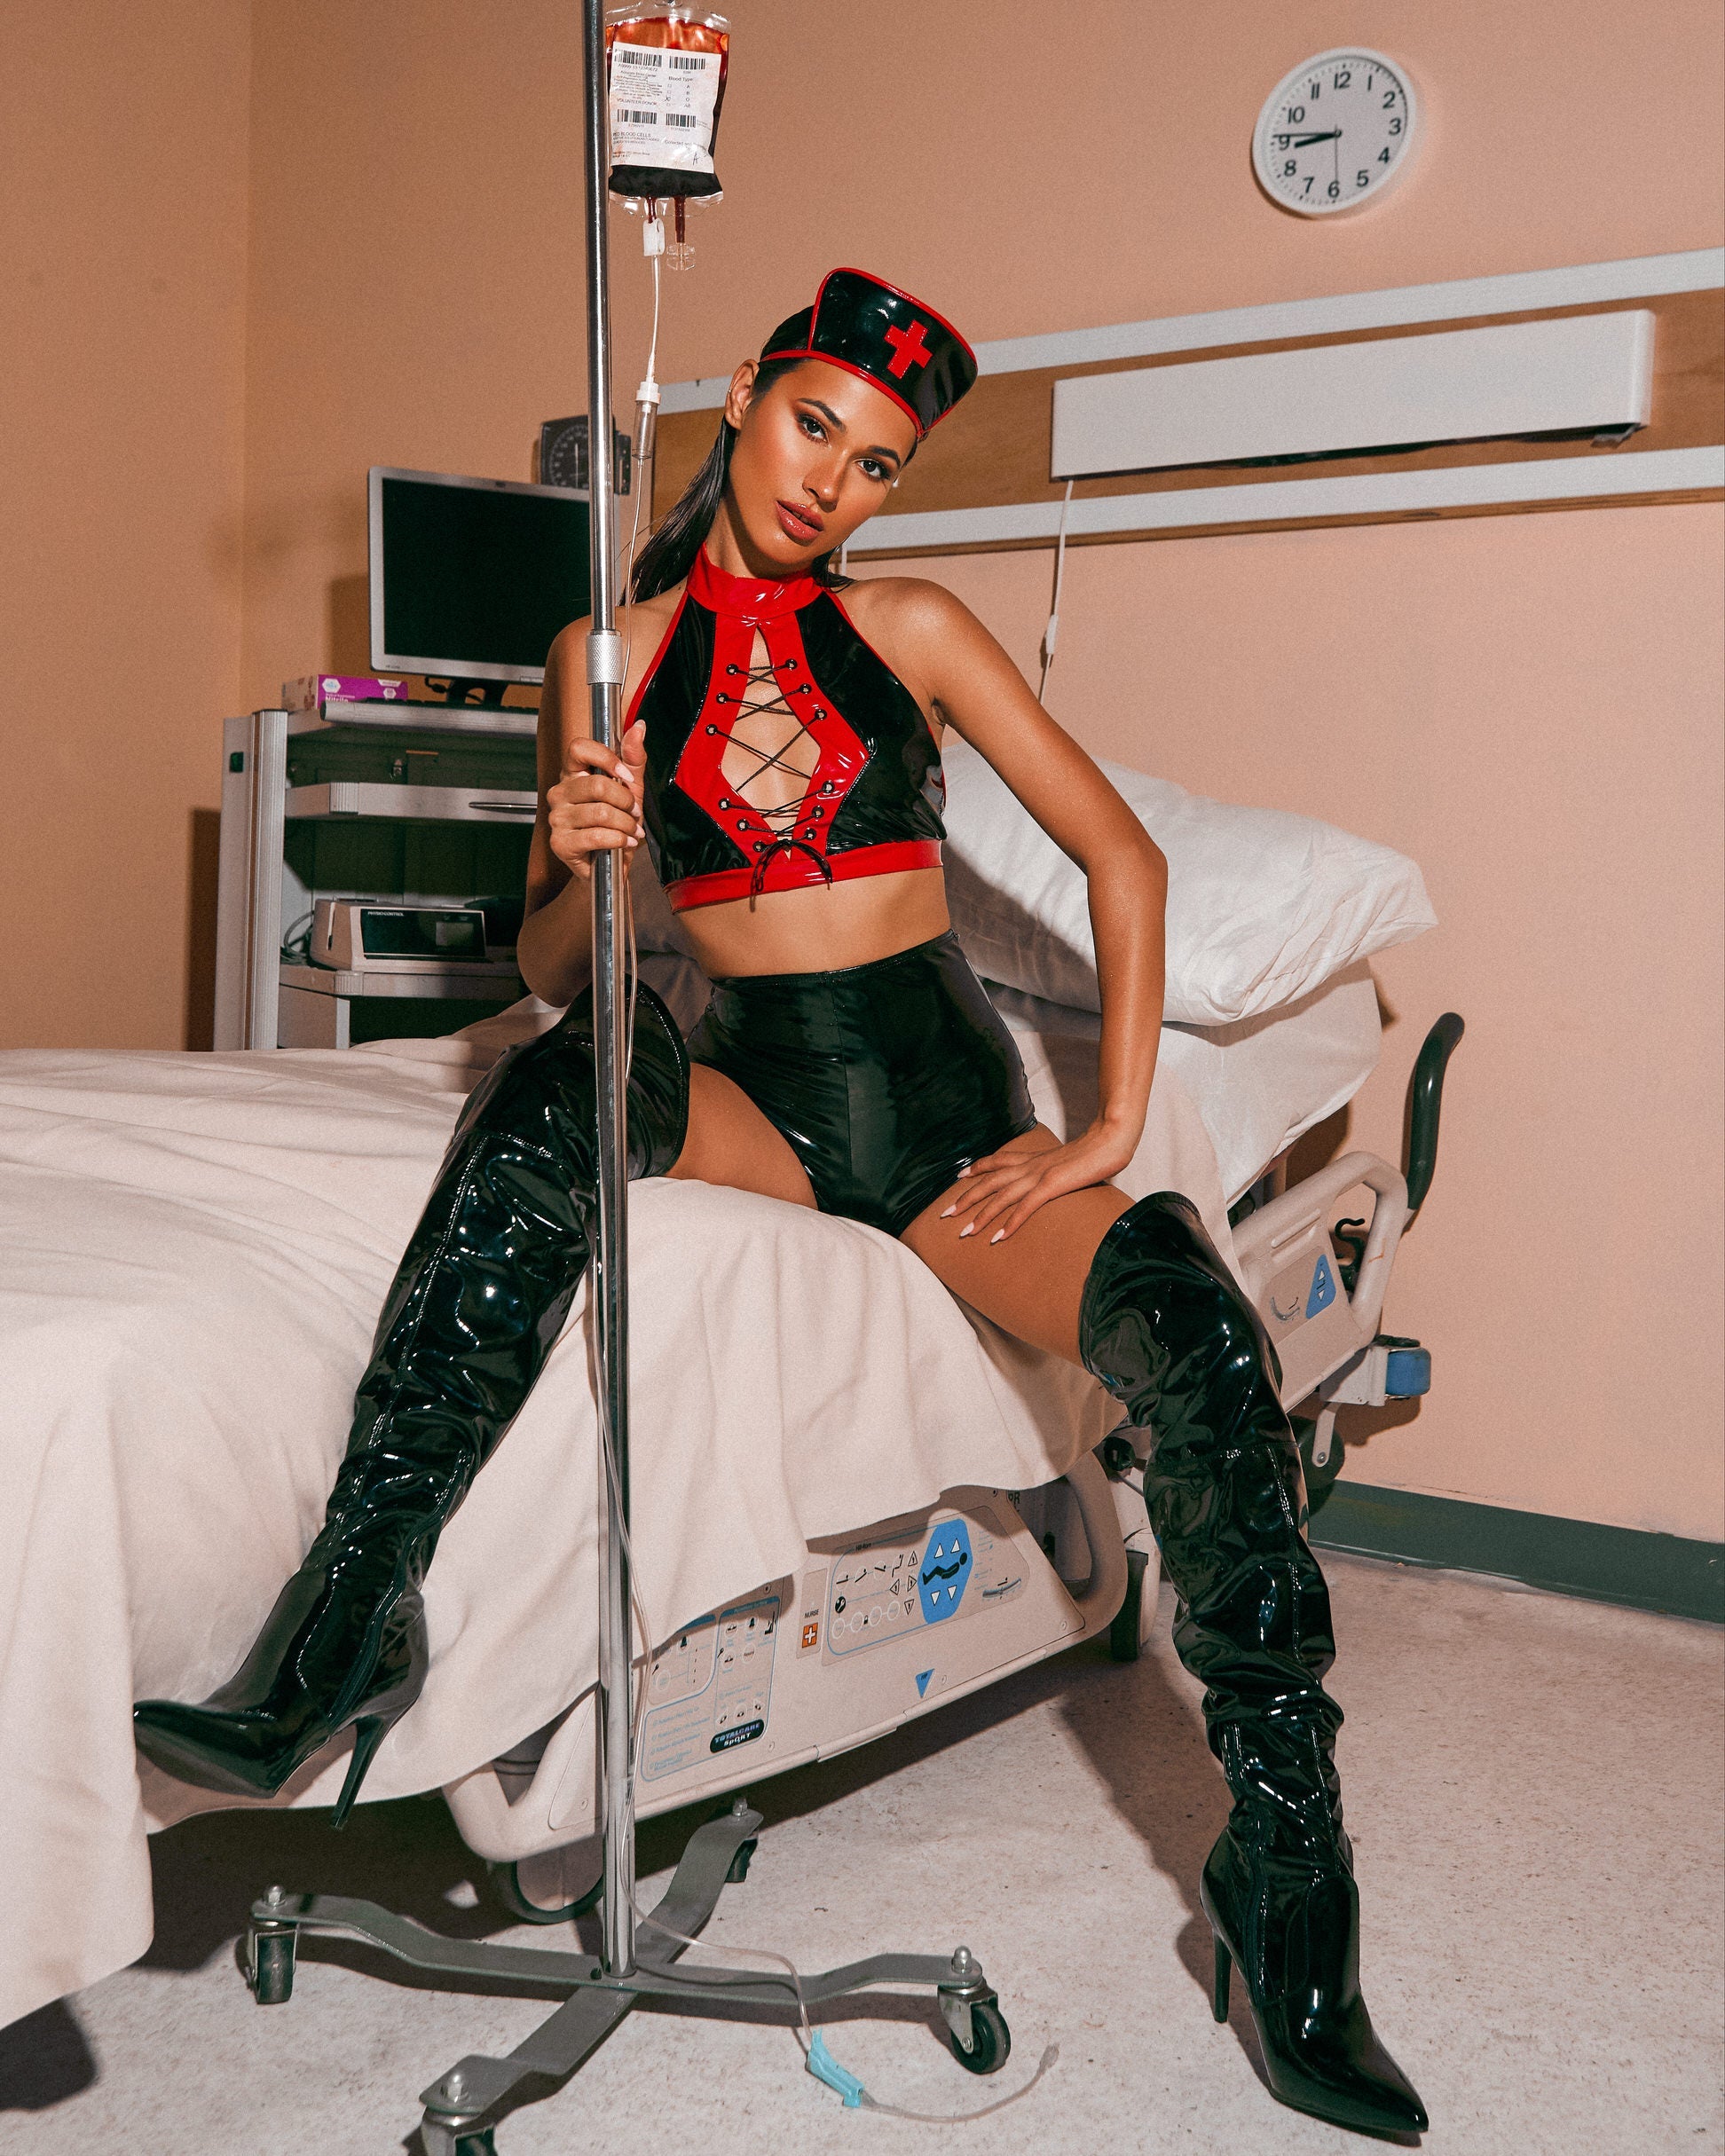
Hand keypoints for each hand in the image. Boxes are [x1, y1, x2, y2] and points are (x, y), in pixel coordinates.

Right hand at [546, 719, 645, 879]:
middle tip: (634, 813)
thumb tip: (639, 727)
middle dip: (626, 801)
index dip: (606, 758)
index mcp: (572, 774)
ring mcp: (557, 818)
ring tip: (631, 831)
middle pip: (597, 784)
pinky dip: (619, 840)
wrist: (611, 866)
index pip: (578, 748)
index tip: (626, 776)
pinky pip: (596, 835)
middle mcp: (559, 793)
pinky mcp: (560, 843)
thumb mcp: (631, 789)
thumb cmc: (616, 825)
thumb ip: (633, 759)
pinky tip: (624, 843)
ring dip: (626, 824)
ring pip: (600, 812)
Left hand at [938, 1120, 1137, 1243]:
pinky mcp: (1053, 1185)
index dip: (976, 1168)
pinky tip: (999, 1237)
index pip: (998, 1160)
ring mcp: (1040, 1174)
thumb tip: (1055, 1179)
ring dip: (981, 1216)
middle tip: (946, 1214)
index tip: (958, 1176)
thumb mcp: (1069, 1160)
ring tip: (964, 1233)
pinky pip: (1025, 1207)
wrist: (1112, 1139)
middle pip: (989, 1181)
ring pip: (1001, 1196)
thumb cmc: (1097, 1150)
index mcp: (1034, 1156)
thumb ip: (1057, 1168)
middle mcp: (1031, 1164)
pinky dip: (1010, 1223)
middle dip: (966, 1198)